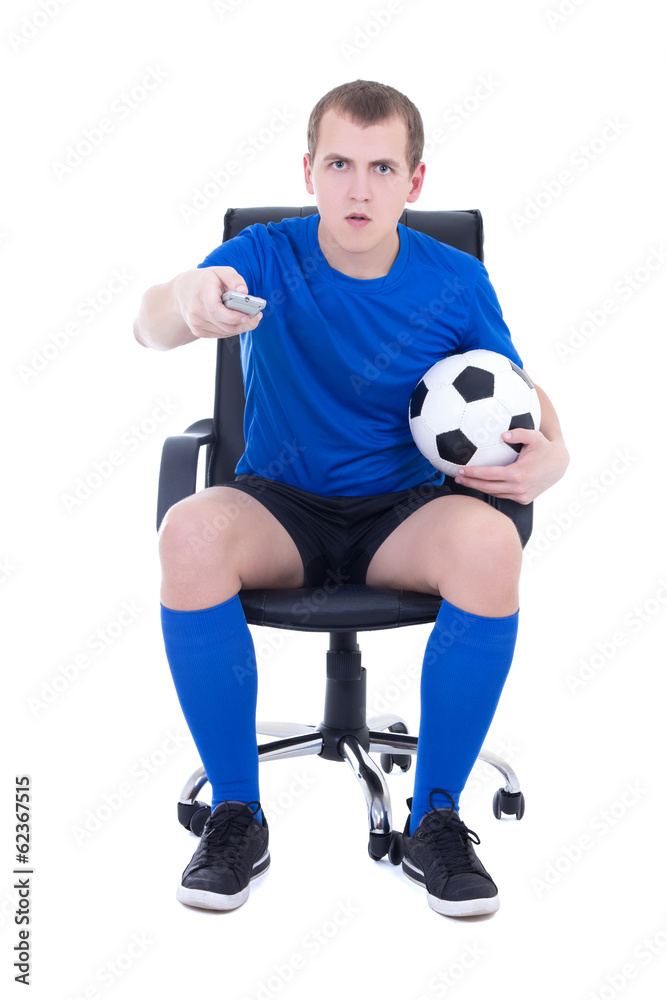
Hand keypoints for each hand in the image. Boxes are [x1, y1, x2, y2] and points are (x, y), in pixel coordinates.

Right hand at [174, 266, 263, 339]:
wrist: (182, 292)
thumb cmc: (205, 281)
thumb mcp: (220, 272)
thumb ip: (234, 279)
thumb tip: (244, 291)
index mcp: (201, 293)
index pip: (217, 311)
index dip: (234, 316)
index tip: (249, 316)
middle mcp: (196, 311)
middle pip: (225, 325)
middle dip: (244, 323)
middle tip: (256, 316)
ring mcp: (196, 323)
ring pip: (225, 332)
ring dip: (240, 326)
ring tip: (248, 316)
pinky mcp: (198, 331)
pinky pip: (221, 334)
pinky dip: (231, 329)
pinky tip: (234, 320)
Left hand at [454, 427, 569, 503]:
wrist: (559, 464)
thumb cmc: (544, 448)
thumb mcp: (534, 436)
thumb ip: (519, 433)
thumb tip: (503, 434)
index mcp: (518, 473)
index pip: (489, 475)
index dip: (473, 473)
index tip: (461, 470)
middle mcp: (519, 488)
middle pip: (488, 487)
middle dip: (471, 482)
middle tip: (457, 477)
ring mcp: (522, 496)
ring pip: (495, 493)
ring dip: (479, 488)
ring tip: (466, 481)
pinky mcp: (524, 500)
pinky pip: (504, 496)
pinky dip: (492, 491)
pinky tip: (482, 485)